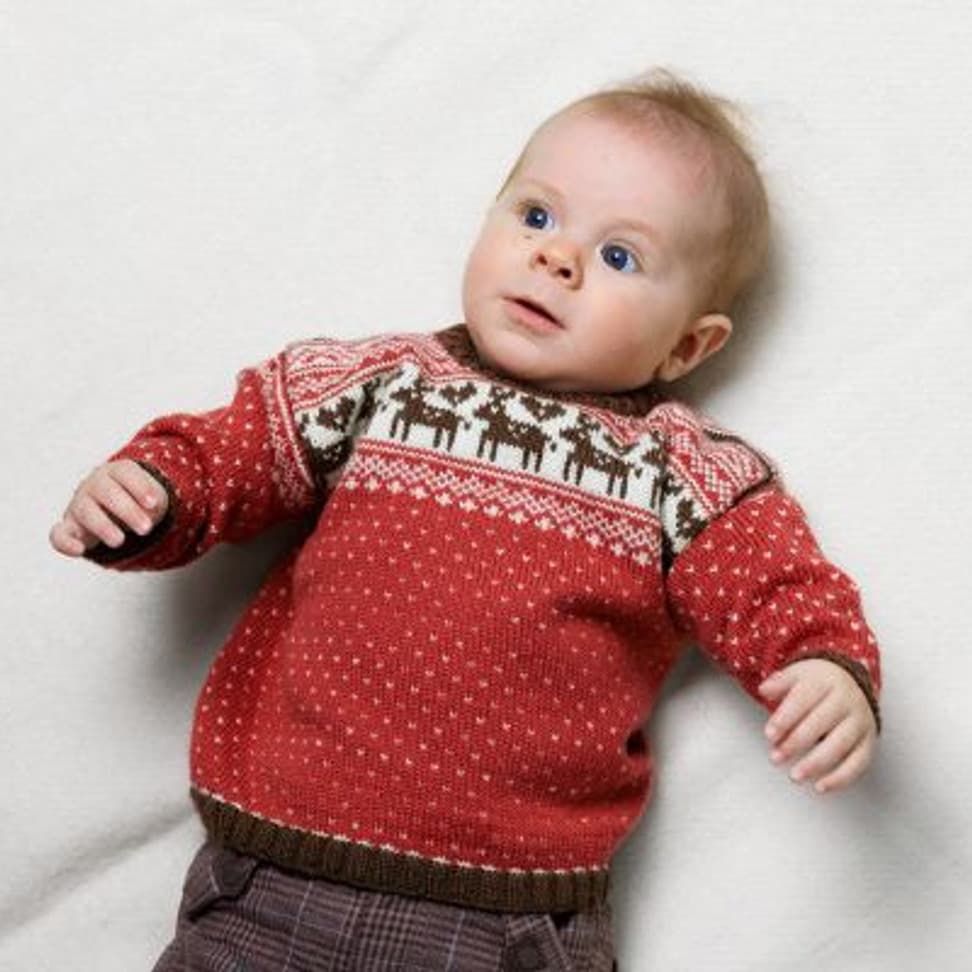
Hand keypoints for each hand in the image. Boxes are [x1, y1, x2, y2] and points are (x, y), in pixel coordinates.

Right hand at [49, 459, 168, 556]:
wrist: (115, 511)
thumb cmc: (136, 500)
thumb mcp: (151, 498)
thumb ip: (154, 504)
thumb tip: (154, 511)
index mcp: (116, 472)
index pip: (125, 473)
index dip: (139, 487)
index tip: (153, 503)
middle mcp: (95, 485)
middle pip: (107, 492)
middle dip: (128, 511)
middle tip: (146, 529)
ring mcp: (79, 505)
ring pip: (86, 512)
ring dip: (103, 526)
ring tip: (120, 541)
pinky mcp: (69, 528)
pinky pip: (59, 535)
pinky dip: (65, 542)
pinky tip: (79, 550)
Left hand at [757, 658, 876, 794]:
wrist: (852, 684)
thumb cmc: (818, 684)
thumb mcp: (797, 675)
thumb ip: (780, 683)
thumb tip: (764, 689)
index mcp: (826, 682)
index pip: (803, 699)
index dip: (785, 718)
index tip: (769, 735)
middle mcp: (847, 700)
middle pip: (821, 723)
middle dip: (795, 743)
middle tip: (776, 758)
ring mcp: (860, 722)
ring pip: (840, 745)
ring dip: (816, 764)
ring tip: (795, 776)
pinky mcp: (869, 742)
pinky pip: (858, 763)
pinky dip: (840, 778)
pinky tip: (820, 787)